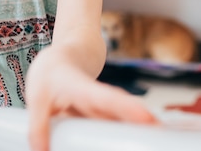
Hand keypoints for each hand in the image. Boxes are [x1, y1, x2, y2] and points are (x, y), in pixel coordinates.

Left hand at [25, 56, 157, 150]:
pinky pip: (115, 131)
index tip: (146, 116)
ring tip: (159, 144)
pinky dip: (124, 141)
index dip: (125, 107)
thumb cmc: (51, 74)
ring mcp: (105, 109)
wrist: (65, 59)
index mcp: (81, 88)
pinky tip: (135, 147)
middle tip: (164, 135)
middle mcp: (99, 98)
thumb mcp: (36, 97)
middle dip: (144, 125)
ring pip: (123, 122)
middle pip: (123, 112)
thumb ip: (38, 126)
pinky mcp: (105, 118)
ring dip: (139, 134)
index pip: (105, 97)